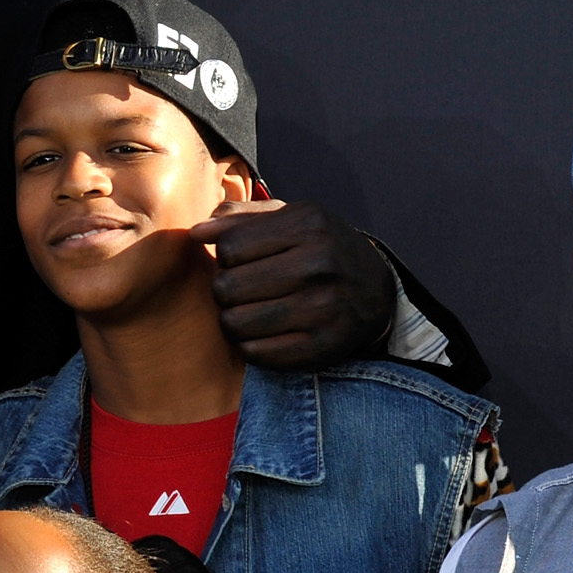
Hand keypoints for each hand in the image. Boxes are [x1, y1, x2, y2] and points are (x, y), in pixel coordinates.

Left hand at [188, 198, 396, 370]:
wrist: (375, 291)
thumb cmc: (321, 248)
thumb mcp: (291, 219)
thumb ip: (241, 218)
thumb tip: (196, 233)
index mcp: (308, 225)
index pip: (229, 248)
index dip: (225, 258)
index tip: (241, 262)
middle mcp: (319, 265)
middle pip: (227, 287)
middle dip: (225, 290)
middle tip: (242, 291)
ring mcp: (323, 308)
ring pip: (236, 323)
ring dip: (233, 320)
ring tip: (248, 312)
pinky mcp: (322, 346)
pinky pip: (256, 353)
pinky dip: (250, 346)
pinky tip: (263, 333)